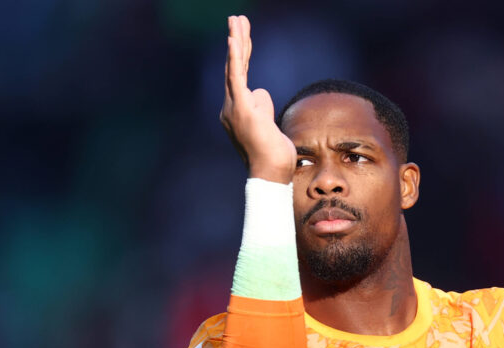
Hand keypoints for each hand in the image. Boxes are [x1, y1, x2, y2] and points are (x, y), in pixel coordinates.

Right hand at [219, 15, 296, 183]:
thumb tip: (260, 91)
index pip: (240, 77)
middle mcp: (230, 108)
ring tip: (240, 21)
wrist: (271, 173)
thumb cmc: (273, 155)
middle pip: (235, 67)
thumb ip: (263, 106)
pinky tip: (234, 39)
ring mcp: (234, 107)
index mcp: (237, 111)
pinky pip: (237, 77)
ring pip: (237, 68)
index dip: (240, 55)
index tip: (241, 36)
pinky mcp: (241, 107)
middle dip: (237, 40)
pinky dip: (235, 57)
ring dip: (239, 41)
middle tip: (237, 17)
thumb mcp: (270, 125)